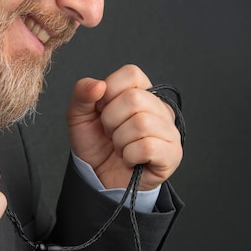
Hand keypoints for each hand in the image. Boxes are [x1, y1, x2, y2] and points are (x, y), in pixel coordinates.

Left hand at [66, 65, 182, 190]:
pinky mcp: (172, 154)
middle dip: (111, 120)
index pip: (132, 74)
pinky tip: (130, 159)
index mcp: (141, 91)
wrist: (98, 176)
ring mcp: (169, 130)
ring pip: (141, 123)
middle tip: (111, 133)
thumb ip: (82, 93)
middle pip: (134, 99)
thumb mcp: (78, 114)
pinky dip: (130, 155)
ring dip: (120, 140)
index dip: (110, 92)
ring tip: (120, 146)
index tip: (102, 109)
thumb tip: (98, 85)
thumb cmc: (94, 143)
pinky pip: (148, 146)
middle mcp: (159, 108)